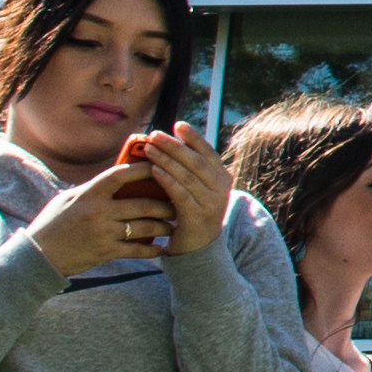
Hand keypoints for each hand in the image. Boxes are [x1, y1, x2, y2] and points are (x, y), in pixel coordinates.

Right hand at [20, 146, 170, 268]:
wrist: (39, 255)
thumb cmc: (53, 223)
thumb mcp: (68, 199)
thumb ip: (92, 189)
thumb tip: (117, 178)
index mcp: (89, 193)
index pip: (120, 174)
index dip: (142, 168)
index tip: (160, 164)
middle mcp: (98, 211)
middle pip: (141, 203)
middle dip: (164, 203)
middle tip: (178, 202)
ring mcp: (103, 233)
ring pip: (144, 227)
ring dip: (163, 226)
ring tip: (173, 225)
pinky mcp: (106, 252)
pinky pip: (136, 250)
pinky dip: (152, 250)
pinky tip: (162, 249)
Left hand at [127, 128, 234, 248]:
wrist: (198, 247)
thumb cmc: (191, 211)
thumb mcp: (198, 188)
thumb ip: (191, 169)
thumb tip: (170, 140)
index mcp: (223, 177)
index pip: (208, 152)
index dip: (193, 137)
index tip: (177, 124)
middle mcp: (221, 189)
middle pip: (196, 161)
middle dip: (174, 146)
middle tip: (155, 135)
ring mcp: (211, 203)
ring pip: (187, 176)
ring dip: (166, 160)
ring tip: (149, 149)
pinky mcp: (197, 216)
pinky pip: (181, 193)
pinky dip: (167, 180)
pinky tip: (154, 170)